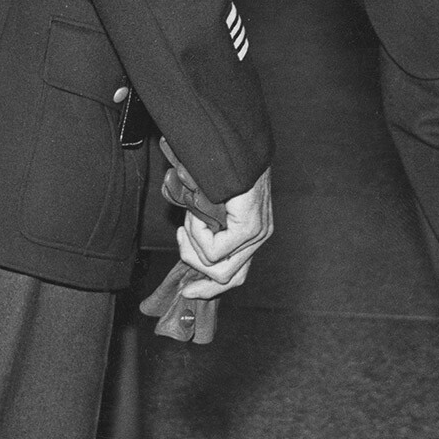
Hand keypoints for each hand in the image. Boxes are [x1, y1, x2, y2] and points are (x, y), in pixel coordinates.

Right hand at [175, 167, 272, 296]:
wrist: (235, 148)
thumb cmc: (222, 171)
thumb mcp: (212, 207)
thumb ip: (209, 229)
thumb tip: (188, 250)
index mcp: (252, 235)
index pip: (235, 277)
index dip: (208, 289)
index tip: (186, 291)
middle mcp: (258, 238)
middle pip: (226, 278)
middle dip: (196, 270)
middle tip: (180, 241)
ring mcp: (256, 234)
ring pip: (217, 267)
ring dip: (193, 247)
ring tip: (188, 221)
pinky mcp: (250, 227)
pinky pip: (215, 250)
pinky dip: (196, 235)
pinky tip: (195, 215)